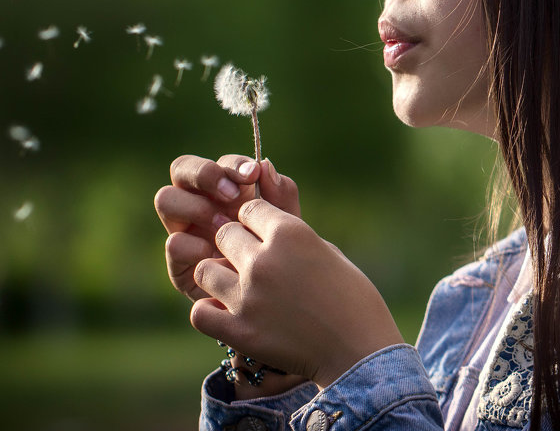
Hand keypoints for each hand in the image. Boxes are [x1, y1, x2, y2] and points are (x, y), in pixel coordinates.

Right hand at [155, 154, 299, 301]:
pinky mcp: (180, 264)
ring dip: (195, 206)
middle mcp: (202, 204)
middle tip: (231, 193)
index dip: (232, 165)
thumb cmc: (288, 262)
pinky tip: (217, 256)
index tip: (252, 175)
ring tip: (223, 224)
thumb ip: (282, 197)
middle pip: (181, 169)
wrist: (284, 309)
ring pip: (166, 199)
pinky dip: (193, 244)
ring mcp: (187, 231)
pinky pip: (173, 243)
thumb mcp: (291, 228)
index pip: (220, 164)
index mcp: (229, 190)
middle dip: (204, 174)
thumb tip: (265, 165)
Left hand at [190, 195, 403, 388]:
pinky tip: (226, 313)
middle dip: (234, 244)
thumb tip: (264, 221)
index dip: (255, 221)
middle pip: (224, 234)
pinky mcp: (239, 331)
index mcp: (291, 233)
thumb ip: (291, 233)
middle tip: (250, 262)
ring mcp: (248, 296)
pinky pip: (200, 313)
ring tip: (235, 287)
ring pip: (205, 270)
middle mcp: (264, 259)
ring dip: (218, 276)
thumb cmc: (352, 297)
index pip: (249, 209)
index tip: (264, 236)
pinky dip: (210, 312)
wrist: (359, 351)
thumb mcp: (327, 251)